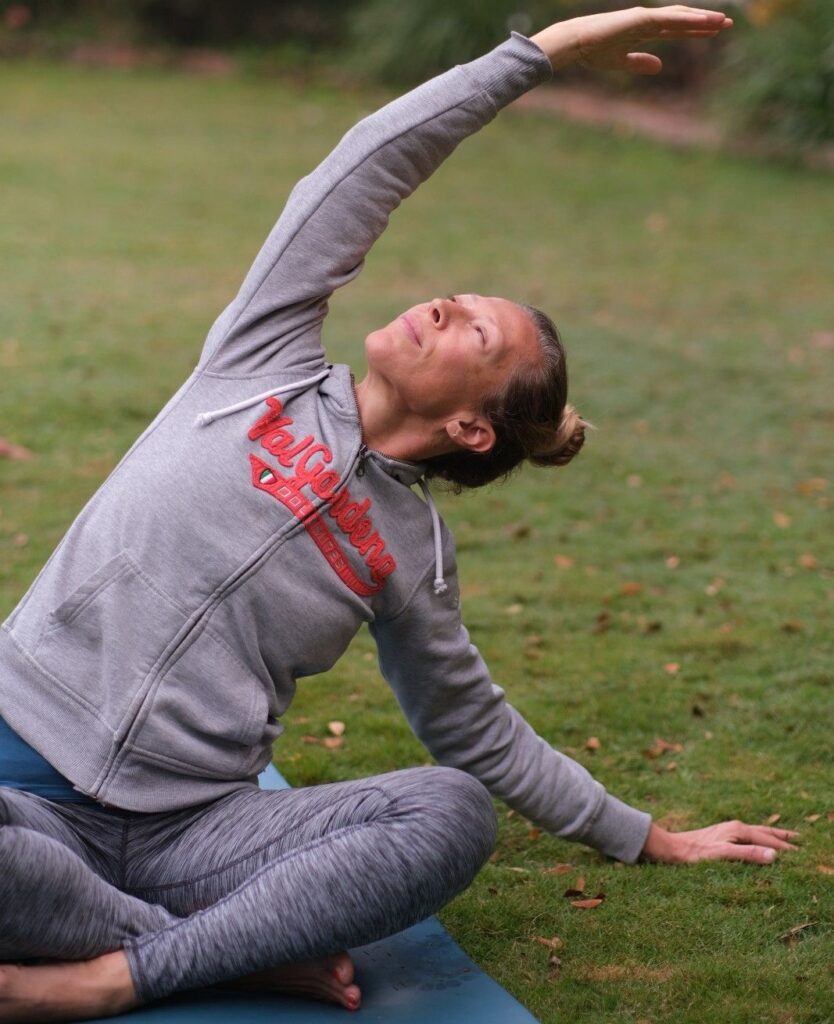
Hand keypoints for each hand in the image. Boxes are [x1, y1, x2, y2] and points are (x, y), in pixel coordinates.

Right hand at [531, 6, 732, 74]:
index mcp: (643, 30)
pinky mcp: (641, 18)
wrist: (576, 43)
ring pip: (679, 16)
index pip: (675, 28)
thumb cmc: (592, 52)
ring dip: (701, 18)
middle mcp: (647, 20)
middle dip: (704, 21)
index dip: (695, 29)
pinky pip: (669, 19)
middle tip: (727, 24)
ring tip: (723, 21)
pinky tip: (702, 21)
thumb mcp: (620, 62)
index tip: (713, 32)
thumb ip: (640, 62)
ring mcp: (645, 17)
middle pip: (682, 19)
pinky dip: (687, 19)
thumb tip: (660, 66)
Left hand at [641, 820, 799, 864]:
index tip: (803, 854)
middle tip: (801, 839)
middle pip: (764, 831)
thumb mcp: (723, 855)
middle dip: (782, 836)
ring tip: (783, 838)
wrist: (671, 848)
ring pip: (756, 832)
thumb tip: (775, 855)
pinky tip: (755, 842)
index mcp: (738, 830)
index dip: (785, 848)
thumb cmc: (695, 854)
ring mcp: (728, 830)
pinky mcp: (721, 836)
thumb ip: (748, 854)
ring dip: (771, 835)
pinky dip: (759, 838)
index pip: (768, 840)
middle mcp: (735, 827)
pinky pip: (747, 836)